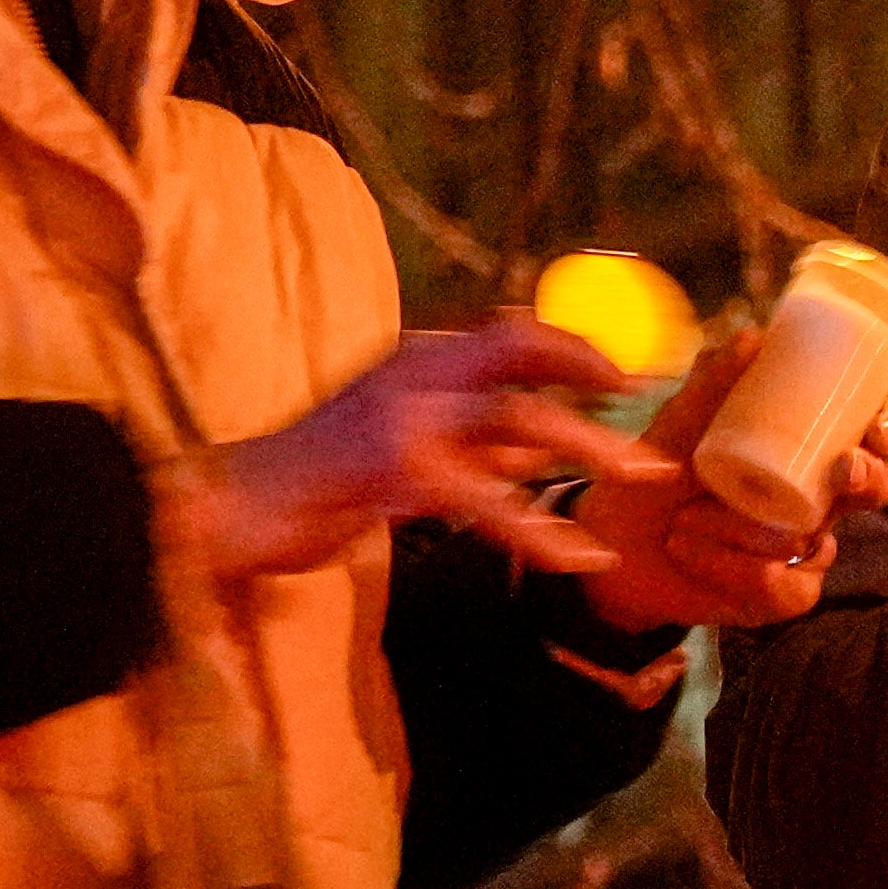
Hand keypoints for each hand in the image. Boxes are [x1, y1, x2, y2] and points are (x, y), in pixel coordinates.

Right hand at [178, 320, 636, 589]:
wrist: (239, 506)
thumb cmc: (320, 479)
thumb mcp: (406, 442)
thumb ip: (473, 440)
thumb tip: (546, 446)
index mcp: (418, 360)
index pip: (510, 332)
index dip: (575, 344)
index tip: (629, 370)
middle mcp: (415, 373)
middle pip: (522, 353)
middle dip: (596, 374)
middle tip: (648, 402)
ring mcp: (405, 419)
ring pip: (518, 418)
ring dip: (589, 444)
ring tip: (642, 474)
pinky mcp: (396, 474)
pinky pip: (490, 502)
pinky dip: (541, 531)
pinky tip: (578, 556)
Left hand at [570, 331, 887, 635]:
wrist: (615, 544)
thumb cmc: (658, 473)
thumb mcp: (680, 423)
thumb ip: (714, 382)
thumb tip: (754, 336)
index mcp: (809, 442)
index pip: (880, 426)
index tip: (881, 424)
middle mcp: (819, 493)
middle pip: (878, 484)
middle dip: (870, 476)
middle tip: (843, 469)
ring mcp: (806, 546)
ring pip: (815, 539)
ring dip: (745, 528)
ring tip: (687, 519)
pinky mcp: (785, 594)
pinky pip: (784, 585)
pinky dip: (731, 567)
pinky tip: (691, 551)